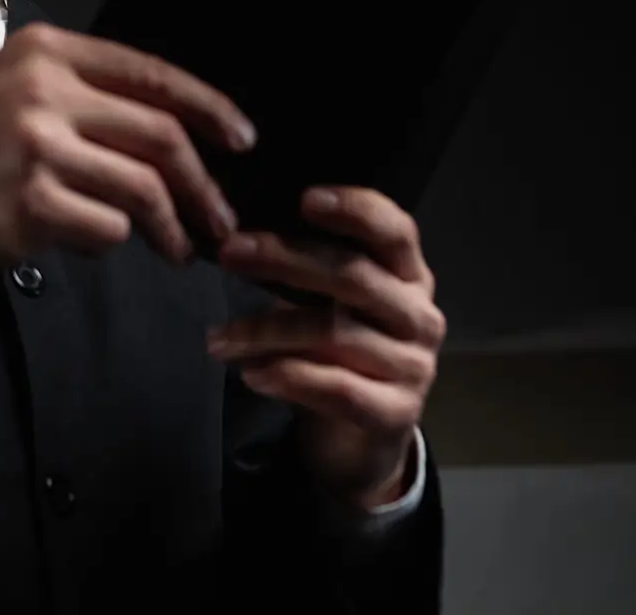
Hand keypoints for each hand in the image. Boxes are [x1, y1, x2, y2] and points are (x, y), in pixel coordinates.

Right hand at [0, 22, 254, 286]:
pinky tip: (91, 243)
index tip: (242, 140)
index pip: (151, 74)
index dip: (210, 108)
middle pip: (160, 136)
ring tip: (178, 249)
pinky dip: (112, 242)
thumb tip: (181, 138)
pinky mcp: (29, 206)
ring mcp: (37, 148)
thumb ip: (88, 98)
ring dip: (171, 228)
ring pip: (143, 189)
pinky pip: (106, 230)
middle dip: (203, 184)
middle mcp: (44, 91)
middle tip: (221, 218)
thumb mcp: (16, 90)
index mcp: (47, 52)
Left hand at [206, 186, 443, 507]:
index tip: (305, 199)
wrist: (364, 436)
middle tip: (229, 254)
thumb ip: (305, 269)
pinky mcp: (396, 412)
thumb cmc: (340, 351)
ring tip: (217, 338)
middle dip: (284, 260)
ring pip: (333, 334)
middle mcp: (418, 315)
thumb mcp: (331, 302)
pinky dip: (288, 377)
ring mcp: (413, 366)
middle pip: (353, 276)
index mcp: (408, 275)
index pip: (395, 230)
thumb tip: (241, 239)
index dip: (355, 210)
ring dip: (265, 331)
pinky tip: (251, 374)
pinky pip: (338, 388)